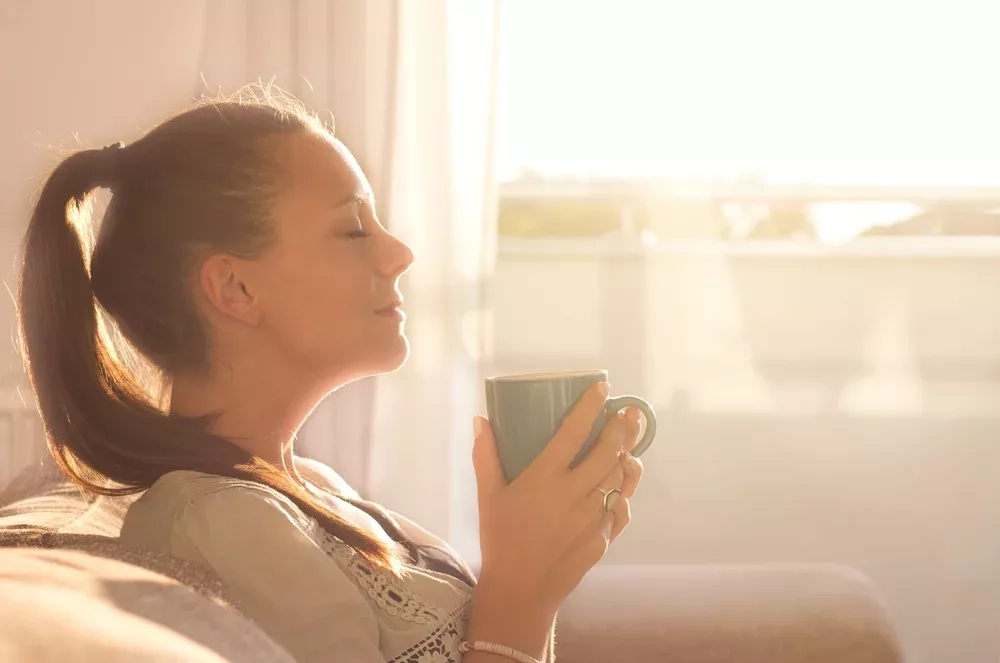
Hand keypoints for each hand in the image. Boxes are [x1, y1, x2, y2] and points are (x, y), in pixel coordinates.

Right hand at [471, 382, 644, 614]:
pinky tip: (622, 485)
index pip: (573, 432)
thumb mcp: (487, 496)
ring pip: (619, 479)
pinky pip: (620, 509)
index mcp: (544, 478)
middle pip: (608, 452)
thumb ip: (485, 456)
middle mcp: (572, 494)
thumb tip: (481, 420)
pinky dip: (623, 494)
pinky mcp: (602, 538)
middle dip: (623, 429)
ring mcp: (591, 517)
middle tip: (631, 413)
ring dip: (628, 458)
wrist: (520, 590)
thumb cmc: (500, 538)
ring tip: (631, 445)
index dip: (590, 407)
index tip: (603, 389)